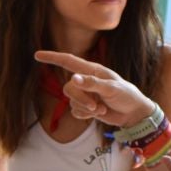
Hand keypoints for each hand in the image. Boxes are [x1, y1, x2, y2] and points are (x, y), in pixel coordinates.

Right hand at [33, 51, 158, 126]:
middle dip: (79, 99)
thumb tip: (73, 79)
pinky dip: (85, 115)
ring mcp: (85, 95)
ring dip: (85, 108)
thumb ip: (92, 83)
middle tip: (95, 106)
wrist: (133, 113)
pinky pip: (75, 111)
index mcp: (92, 70)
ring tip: (100, 109)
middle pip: (68, 88)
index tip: (37, 55)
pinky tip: (97, 114)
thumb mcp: (111, 88)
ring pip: (71, 101)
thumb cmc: (126, 95)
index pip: (68, 61)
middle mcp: (86, 81)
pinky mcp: (85, 107)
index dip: (52, 57)